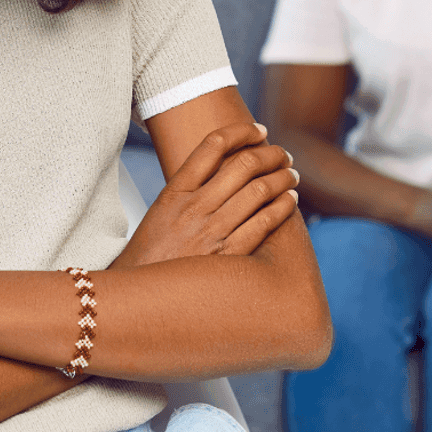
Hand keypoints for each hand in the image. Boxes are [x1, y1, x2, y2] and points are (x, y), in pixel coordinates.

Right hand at [111, 122, 299, 268]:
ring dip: (283, 178)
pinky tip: (290, 201)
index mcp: (174, 192)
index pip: (213, 145)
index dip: (242, 132)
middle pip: (243, 164)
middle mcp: (194, 208)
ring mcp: (211, 232)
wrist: (139, 299)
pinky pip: (265, 223)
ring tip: (291, 175)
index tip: (260, 131)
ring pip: (259, 190)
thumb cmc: (151, 256)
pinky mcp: (228, 257)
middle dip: (271, 154)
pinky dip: (283, 207)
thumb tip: (224, 170)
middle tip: (282, 155)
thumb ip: (189, 191)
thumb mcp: (160, 214)